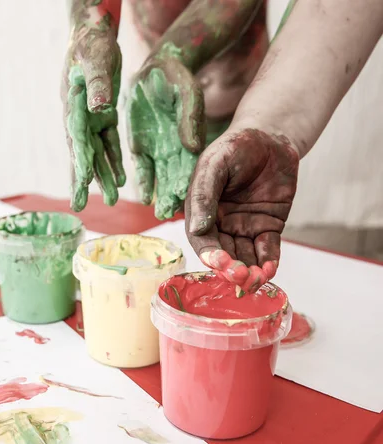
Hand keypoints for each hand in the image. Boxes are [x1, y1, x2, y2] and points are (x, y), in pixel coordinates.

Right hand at [62, 25, 124, 211]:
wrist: (93, 34)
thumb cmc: (91, 43)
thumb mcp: (95, 59)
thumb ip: (97, 83)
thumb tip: (99, 108)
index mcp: (73, 105)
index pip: (76, 137)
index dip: (79, 161)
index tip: (82, 182)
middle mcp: (79, 117)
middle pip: (80, 153)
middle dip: (81, 180)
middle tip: (78, 206)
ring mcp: (90, 119)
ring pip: (96, 154)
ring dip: (102, 176)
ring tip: (112, 200)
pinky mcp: (103, 117)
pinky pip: (109, 143)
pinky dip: (114, 160)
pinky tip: (121, 179)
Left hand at [126, 51, 205, 219]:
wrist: (156, 69)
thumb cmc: (176, 77)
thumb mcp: (186, 93)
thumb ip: (189, 117)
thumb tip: (193, 147)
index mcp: (191, 137)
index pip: (192, 164)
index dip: (189, 179)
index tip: (186, 195)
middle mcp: (176, 149)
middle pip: (176, 176)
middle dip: (174, 195)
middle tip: (169, 213)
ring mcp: (158, 150)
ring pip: (160, 177)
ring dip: (159, 194)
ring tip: (158, 212)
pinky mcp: (141, 147)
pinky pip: (141, 168)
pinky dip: (143, 181)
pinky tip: (143, 196)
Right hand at [185, 127, 299, 291]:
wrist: (271, 136)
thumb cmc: (236, 146)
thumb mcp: (215, 163)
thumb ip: (204, 193)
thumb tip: (199, 229)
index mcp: (201, 210)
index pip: (202, 240)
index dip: (210, 254)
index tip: (220, 262)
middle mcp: (221, 223)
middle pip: (223, 254)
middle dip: (230, 269)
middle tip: (241, 277)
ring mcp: (245, 227)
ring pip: (244, 257)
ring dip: (249, 272)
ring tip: (256, 280)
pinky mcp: (268, 226)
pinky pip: (267, 249)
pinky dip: (268, 262)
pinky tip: (270, 270)